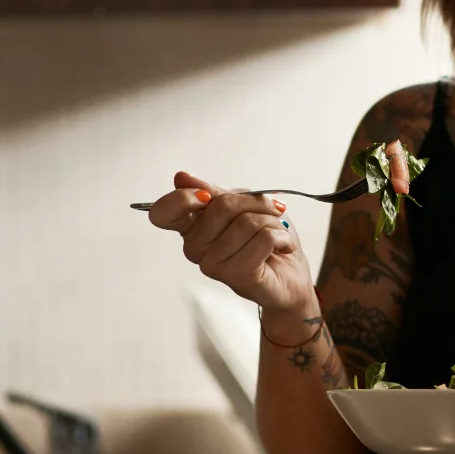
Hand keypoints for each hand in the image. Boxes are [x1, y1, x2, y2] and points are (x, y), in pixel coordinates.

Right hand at [148, 170, 314, 316]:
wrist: (291, 276)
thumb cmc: (265, 239)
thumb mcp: (242, 205)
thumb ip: (214, 192)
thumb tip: (181, 177)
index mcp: (191, 227)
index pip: (163, 212)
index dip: (184, 198)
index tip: (210, 196)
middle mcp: (195, 248)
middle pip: (222, 205)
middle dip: (256, 203)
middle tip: (271, 212)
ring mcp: (212, 265)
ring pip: (247, 223)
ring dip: (272, 222)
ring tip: (276, 233)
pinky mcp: (236, 276)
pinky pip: (263, 238)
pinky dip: (281, 237)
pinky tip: (283, 247)